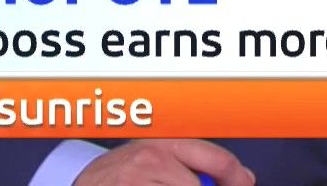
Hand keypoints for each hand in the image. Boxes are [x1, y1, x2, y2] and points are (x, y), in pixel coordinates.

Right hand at [72, 139, 254, 185]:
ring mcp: (136, 182)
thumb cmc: (124, 172)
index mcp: (165, 143)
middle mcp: (152, 160)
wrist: (82, 182)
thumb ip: (197, 162)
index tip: (244, 184)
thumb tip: (244, 177)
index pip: (217, 159)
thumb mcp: (159, 158)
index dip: (237, 178)